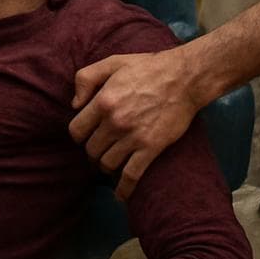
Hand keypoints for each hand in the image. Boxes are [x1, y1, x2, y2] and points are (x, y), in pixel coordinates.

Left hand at [68, 49, 200, 198]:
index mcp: (103, 101)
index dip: (79, 135)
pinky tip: (121, 195)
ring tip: (109, 163)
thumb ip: (86, 78)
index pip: (76, 131)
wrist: (185, 78)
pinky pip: (131, 175)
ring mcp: (133, 137)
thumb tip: (74, 104)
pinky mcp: (151, 148)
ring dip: (105, 166)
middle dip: (93, 151)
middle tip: (100, 149)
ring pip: (107, 164)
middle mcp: (115, 121)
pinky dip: (124, 189)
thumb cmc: (148, 68)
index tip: (85, 135)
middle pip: (91, 149)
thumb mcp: (112, 63)